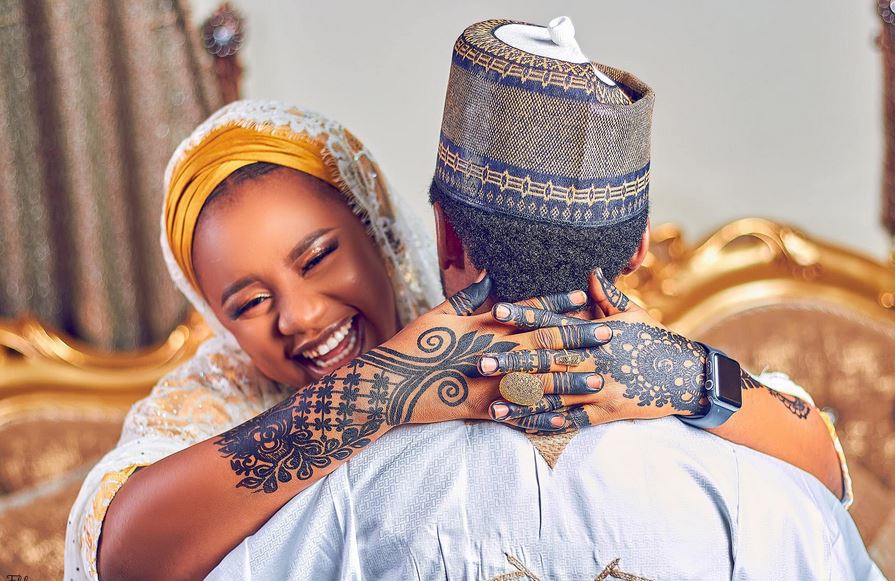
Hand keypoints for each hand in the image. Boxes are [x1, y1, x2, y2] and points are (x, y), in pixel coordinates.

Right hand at [372, 275, 612, 430]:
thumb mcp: (439, 313)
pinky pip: (519, 414)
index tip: (586, 299)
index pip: (530, 311)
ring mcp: (490, 382)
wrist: (391, 383)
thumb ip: (468, 296)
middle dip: (579, 340)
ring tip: (599, 381)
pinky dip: (542, 416)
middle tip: (610, 337)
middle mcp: (494, 352)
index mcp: (486, 326)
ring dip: (571, 380)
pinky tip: (565, 419)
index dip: (559, 305)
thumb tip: (490, 274)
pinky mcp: (482, 408)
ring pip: (539, 380)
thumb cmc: (414, 344)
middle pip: (544, 343)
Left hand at [481, 268, 709, 431]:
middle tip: (480, 362)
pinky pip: (572, 420)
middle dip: (512, 361)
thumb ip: (607, 295)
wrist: (687, 376)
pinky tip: (523, 427)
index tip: (497, 311)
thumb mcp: (634, 313)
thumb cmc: (654, 340)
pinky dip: (548, 424)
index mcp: (596, 332)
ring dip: (522, 401)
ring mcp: (600, 388)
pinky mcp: (607, 412)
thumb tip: (591, 271)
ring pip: (554, 395)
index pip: (553, 322)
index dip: (524, 316)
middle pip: (546, 360)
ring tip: (493, 405)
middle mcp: (595, 359)